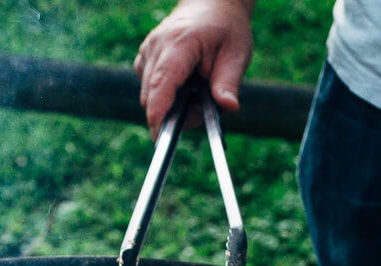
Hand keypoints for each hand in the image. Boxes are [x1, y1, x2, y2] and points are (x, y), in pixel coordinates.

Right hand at [135, 0, 255, 135]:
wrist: (211, 5)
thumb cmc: (226, 30)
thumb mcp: (236, 54)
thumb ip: (228, 82)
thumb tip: (228, 107)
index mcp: (179, 43)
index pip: (162, 82)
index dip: (158, 112)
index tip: (159, 137)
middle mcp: (155, 47)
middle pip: (152, 96)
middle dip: (174, 114)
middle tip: (204, 110)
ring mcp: (146, 52)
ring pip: (149, 95)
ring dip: (171, 105)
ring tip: (198, 91)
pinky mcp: (144, 59)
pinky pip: (149, 88)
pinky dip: (166, 95)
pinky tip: (185, 85)